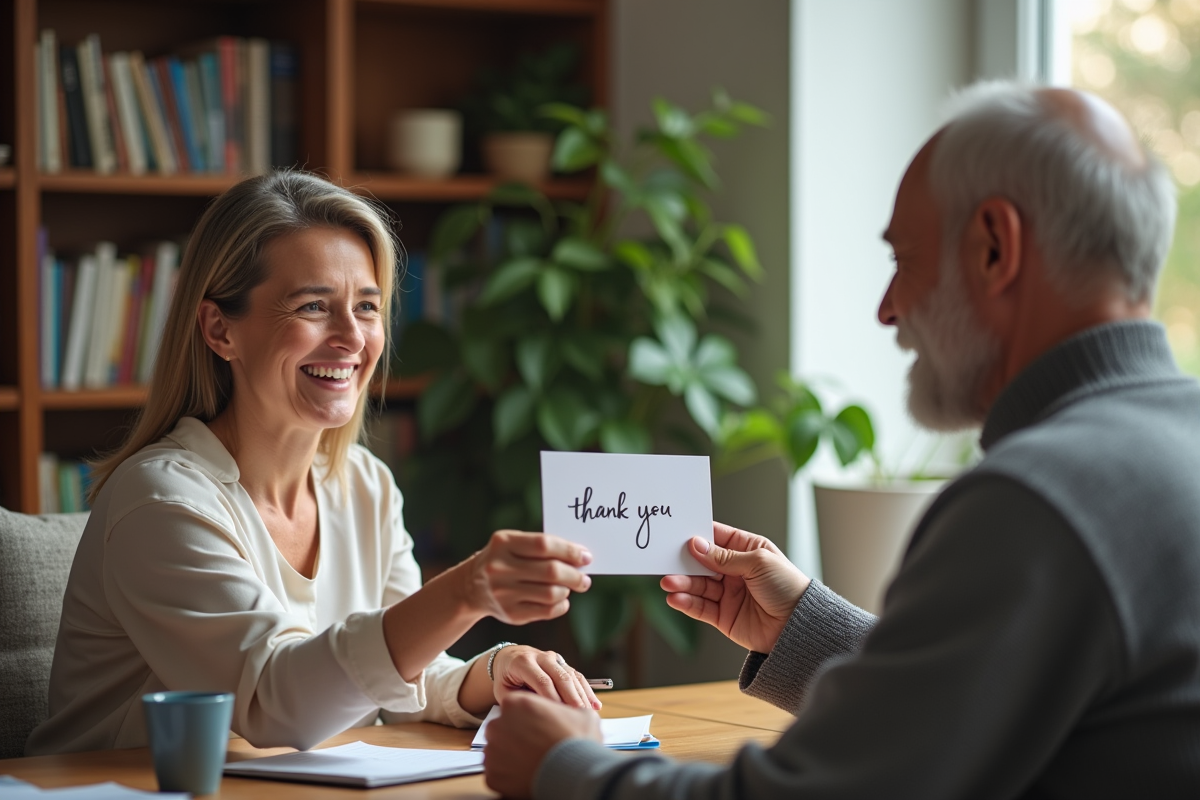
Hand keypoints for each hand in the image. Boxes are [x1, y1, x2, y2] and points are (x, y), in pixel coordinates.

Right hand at [462, 531, 592, 624]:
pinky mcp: (509, 614)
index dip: (570, 551)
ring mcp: (503, 593)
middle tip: (585, 578)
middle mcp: (499, 568)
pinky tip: (561, 600)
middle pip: (550, 572)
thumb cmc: (503, 559)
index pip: (544, 545)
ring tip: (569, 587)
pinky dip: (560, 605)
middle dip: (574, 575)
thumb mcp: (513, 543)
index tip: (586, 557)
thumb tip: (580, 557)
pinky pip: (546, 611)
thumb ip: (542, 546)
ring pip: (551, 593)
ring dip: (567, 590)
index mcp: (503, 543)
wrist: (471, 587)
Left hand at [483, 692, 601, 799]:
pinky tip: (526, 774)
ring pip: (498, 751)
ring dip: (511, 755)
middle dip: (516, 735)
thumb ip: (568, 708)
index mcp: (517, 703)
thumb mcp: (580, 714)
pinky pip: (497, 773)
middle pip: (502, 727)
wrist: (576, 773)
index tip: (536, 725)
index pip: (514, 705)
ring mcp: (493, 751)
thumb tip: (575, 711)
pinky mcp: (493, 775)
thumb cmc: (578, 741)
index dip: (527, 716)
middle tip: (534, 744)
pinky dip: (509, 775)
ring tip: (532, 761)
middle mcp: (499, 724)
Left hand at [491, 645, 601, 709]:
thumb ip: (517, 701)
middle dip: (571, 697)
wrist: (510, 657)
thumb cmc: (505, 679)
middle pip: (561, 677)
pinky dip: (587, 691)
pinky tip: (595, 706)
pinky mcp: (563, 663)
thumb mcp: (503, 690)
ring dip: (582, 695)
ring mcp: (554, 658)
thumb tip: (535, 715)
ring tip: (588, 715)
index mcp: (523, 662)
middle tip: (578, 716)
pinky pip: (577, 676)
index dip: (552, 698)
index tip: (559, 715)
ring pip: (571, 676)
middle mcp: (541, 656)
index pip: (542, 680)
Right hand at [660, 522, 809, 652]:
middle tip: (666, 560)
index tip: (677, 534)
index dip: (698, 536)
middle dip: (684, 562)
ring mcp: (728, 594)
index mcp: (747, 551)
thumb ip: (725, 556)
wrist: (799, 625)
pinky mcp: (723, 617)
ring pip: (698, 585)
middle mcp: (735, 571)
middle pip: (702, 563)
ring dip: (682, 583)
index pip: (716, 538)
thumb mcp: (758, 562)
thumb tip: (697, 545)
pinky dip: (686, 602)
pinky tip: (675, 598)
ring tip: (669, 582)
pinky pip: (700, 607)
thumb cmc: (788, 587)